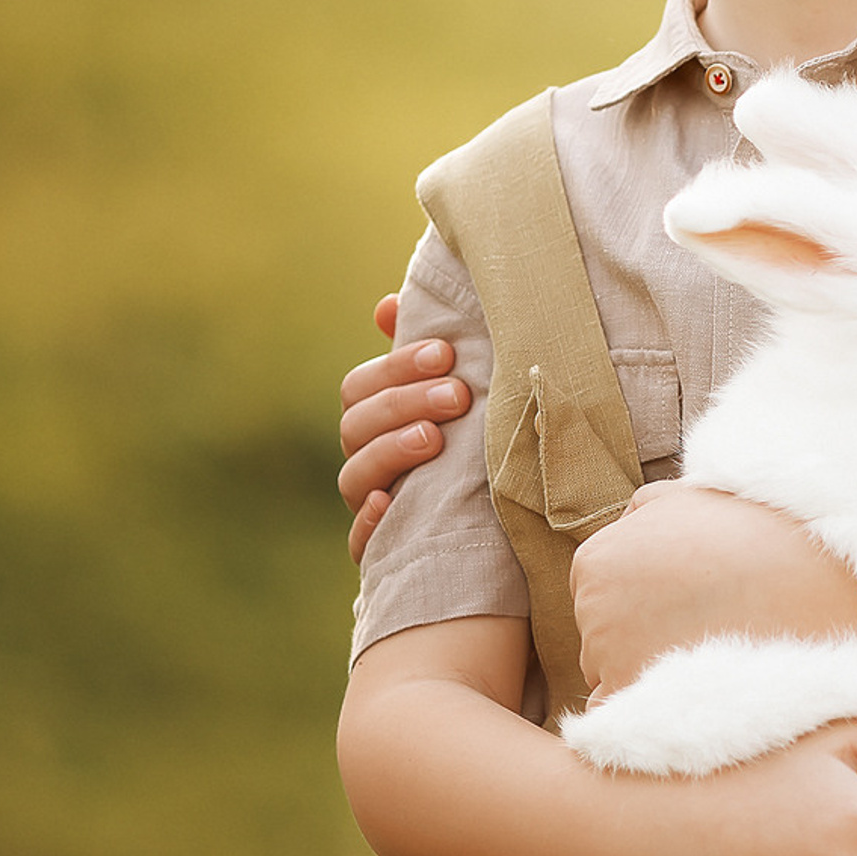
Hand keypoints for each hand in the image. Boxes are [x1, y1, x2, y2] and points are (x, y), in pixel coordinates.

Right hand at [339, 293, 471, 562]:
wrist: (502, 529)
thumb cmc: (474, 441)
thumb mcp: (457, 394)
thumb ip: (429, 353)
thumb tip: (388, 304)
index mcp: (376, 420)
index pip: (360, 386)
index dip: (396, 366)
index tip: (445, 353)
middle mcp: (367, 461)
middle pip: (356, 424)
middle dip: (404, 402)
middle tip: (457, 395)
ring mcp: (371, 506)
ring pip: (354, 477)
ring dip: (390, 451)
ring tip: (432, 439)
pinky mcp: (384, 551)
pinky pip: (361, 542)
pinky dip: (368, 524)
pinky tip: (388, 504)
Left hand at [572, 483, 856, 696]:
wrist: (823, 586)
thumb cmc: (762, 536)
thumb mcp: (696, 497)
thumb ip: (644, 512)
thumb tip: (623, 531)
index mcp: (597, 561)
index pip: (596, 591)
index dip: (642, 596)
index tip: (687, 596)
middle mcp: (592, 615)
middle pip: (599, 638)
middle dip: (641, 634)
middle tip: (706, 621)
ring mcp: (614, 665)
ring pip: (615, 679)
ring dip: (651, 673)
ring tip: (714, 649)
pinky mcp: (646, 709)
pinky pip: (630, 722)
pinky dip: (658, 713)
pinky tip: (703, 688)